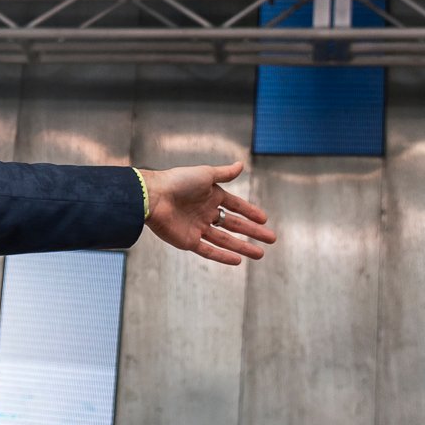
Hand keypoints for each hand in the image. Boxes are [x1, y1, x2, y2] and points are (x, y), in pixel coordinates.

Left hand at [140, 161, 275, 265]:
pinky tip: (238, 260)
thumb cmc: (177, 181)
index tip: (264, 219)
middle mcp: (205, 212)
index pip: (235, 206)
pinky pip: (208, 250)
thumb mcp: (205, 174)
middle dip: (253, 232)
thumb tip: (241, 165)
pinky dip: (223, 256)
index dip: (250, 212)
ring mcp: (197, 227)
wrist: (153, 197)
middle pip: (234, 225)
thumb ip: (224, 173)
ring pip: (225, 240)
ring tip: (260, 254)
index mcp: (210, 196)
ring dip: (242, 246)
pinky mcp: (187, 241)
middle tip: (271, 239)